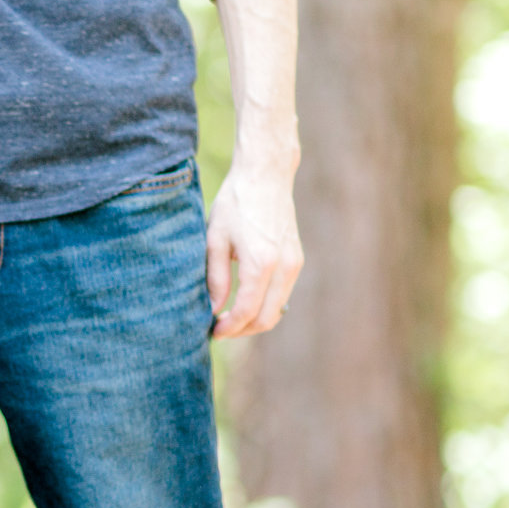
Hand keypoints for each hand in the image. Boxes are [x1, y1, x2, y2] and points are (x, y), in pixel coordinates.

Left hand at [205, 134, 302, 338]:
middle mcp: (283, 267)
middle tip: (218, 330)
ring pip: (277, 310)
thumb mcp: (215, 240)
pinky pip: (282, 295)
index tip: (212, 332)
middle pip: (266, 319)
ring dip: (253, 321)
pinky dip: (264, 305)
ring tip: (228, 318)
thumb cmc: (235, 203)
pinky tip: (243, 301)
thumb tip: (212, 310)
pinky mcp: (296, 260)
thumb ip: (215, 279)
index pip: (246, 312)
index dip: (228, 328)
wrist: (266, 175)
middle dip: (241, 331)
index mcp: (261, 263)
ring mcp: (294, 264)